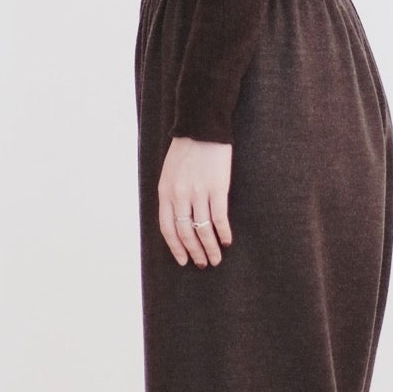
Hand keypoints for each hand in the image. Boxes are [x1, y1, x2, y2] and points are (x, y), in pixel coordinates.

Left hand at [158, 135, 232, 266]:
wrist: (202, 127)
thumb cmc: (187, 148)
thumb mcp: (169, 172)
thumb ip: (172, 194)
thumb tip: (179, 218)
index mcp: (165, 192)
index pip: (167, 228)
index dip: (175, 247)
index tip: (183, 260)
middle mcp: (179, 195)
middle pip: (185, 233)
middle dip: (194, 252)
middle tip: (203, 264)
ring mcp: (198, 192)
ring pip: (202, 230)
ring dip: (210, 248)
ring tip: (216, 258)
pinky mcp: (217, 187)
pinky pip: (218, 218)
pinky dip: (223, 232)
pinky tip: (227, 240)